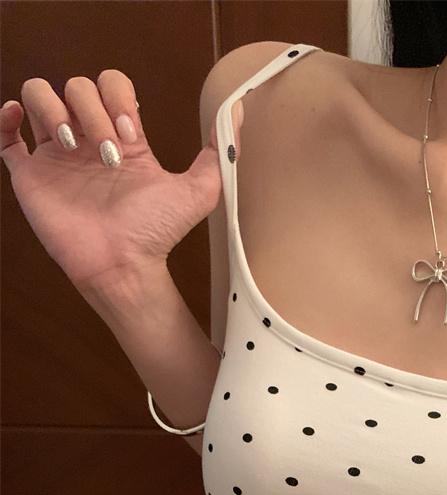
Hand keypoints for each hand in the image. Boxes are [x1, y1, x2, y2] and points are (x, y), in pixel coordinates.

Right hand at [0, 69, 236, 293]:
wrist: (124, 267)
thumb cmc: (156, 235)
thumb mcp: (197, 193)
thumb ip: (215, 157)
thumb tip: (234, 118)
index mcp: (121, 137)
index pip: (111, 85)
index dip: (117, 97)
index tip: (131, 134)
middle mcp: (88, 140)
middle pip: (76, 86)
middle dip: (91, 109)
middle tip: (107, 153)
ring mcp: (56, 156)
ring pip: (38, 95)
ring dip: (52, 108)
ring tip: (70, 144)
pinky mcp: (30, 176)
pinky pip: (5, 136)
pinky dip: (5, 117)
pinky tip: (21, 121)